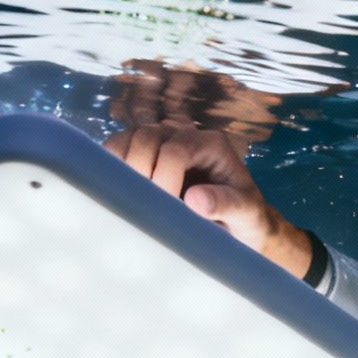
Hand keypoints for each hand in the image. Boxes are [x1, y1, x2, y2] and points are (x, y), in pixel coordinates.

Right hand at [101, 122, 314, 278]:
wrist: (236, 223)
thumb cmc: (245, 218)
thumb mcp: (247, 215)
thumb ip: (227, 205)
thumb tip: (195, 199)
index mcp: (212, 144)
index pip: (176, 149)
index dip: (163, 178)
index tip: (166, 208)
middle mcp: (184, 135)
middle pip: (146, 137)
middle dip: (139, 173)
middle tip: (146, 208)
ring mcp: (161, 142)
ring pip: (126, 139)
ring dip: (120, 169)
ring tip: (131, 201)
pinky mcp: (143, 155)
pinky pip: (116, 151)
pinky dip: (110, 169)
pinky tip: (118, 194)